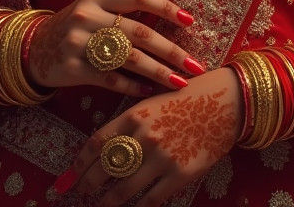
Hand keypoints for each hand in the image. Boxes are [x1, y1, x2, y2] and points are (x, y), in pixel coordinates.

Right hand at [26, 0, 201, 98]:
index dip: (166, 8)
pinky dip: (132, 86)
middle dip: (171, 50)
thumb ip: (123, 11)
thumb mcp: (93, 9)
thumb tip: (172, 19)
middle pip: (138, 32)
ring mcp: (77, 42)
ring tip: (181, 82)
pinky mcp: (71, 68)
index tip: (190, 21)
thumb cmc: (75, 28)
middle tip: (195, 64)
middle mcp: (87, 15)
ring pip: (128, 58)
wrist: (32, 49)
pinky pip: (109, 79)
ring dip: (158, 72)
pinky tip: (149, 92)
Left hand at [56, 67, 243, 205]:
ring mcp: (162, 157)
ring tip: (100, 205)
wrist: (224, 102)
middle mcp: (144, 136)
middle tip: (80, 193)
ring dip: (108, 202)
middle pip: (106, 169)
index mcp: (134, 114)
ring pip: (124, 189)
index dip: (80, 163)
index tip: (69, 176)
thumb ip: (129, 124)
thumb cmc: (185, 98)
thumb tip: (104, 150)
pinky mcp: (181, 174)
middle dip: (88, 185)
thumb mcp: (152, 102)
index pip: (97, 143)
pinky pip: (151, 200)